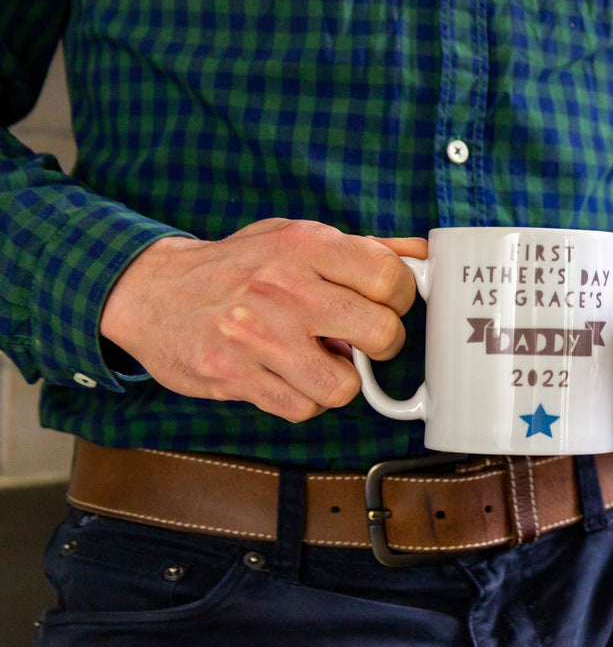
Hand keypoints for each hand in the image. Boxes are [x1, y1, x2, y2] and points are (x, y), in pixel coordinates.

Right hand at [99, 219, 426, 421]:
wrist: (152, 291)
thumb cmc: (239, 266)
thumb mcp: (295, 237)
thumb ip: (363, 248)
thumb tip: (426, 255)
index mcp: (305, 245)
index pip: (390, 277)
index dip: (400, 297)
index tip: (385, 302)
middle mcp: (283, 288)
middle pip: (383, 334)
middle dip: (380, 343)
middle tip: (357, 336)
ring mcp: (257, 336)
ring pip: (345, 385)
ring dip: (338, 378)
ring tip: (317, 358)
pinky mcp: (233, 377)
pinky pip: (303, 409)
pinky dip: (303, 399)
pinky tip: (286, 375)